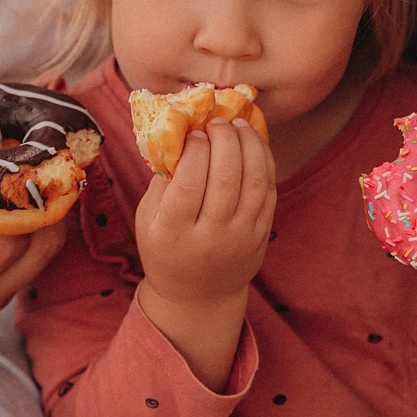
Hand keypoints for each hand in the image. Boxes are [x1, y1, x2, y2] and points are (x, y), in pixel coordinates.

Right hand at [0, 172, 65, 333]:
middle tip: (31, 150)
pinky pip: (32, 244)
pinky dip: (33, 212)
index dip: (15, 201)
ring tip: (26, 158)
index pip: (8, 244)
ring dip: (42, 202)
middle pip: (41, 245)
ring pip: (45, 245)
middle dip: (43, 198)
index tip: (8, 158)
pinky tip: (14, 179)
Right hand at [136, 118, 275, 389]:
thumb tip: (179, 133)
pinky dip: (264, 162)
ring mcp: (240, 237)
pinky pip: (268, 191)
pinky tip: (254, 144)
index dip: (195, 150)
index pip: (188, 182)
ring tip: (239, 124)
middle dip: (224, 140)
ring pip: (253, 182)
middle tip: (219, 121)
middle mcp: (210, 237)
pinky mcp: (261, 235)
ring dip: (249, 145)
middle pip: (225, 178)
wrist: (198, 295)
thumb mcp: (148, 219)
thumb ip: (162, 180)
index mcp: (174, 232)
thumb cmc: (166, 247)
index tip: (195, 132)